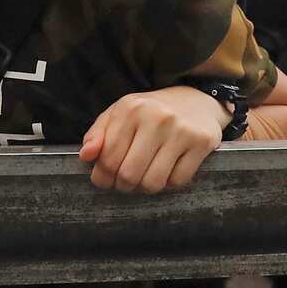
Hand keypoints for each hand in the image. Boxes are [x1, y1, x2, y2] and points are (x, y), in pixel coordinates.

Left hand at [78, 85, 227, 193]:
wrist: (195, 99)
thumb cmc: (150, 111)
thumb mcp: (119, 113)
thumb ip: (97, 134)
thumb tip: (85, 156)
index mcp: (130, 108)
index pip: (108, 157)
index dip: (102, 176)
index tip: (103, 180)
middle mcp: (155, 118)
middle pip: (129, 174)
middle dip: (122, 185)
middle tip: (124, 182)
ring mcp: (180, 130)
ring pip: (153, 182)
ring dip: (145, 188)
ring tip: (144, 176)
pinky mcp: (201, 143)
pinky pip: (178, 181)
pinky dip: (169, 183)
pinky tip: (166, 170)